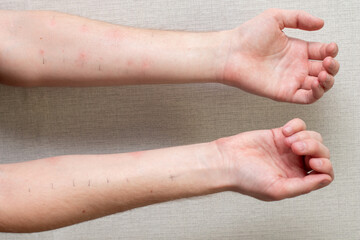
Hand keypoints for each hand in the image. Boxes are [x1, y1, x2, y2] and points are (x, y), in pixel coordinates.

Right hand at [215, 118, 333, 200]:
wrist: (227, 160)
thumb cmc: (246, 179)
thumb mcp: (277, 189)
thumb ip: (304, 186)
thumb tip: (325, 179)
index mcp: (297, 180)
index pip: (324, 173)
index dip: (325, 166)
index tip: (312, 162)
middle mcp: (295, 164)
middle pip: (321, 153)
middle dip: (314, 148)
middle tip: (296, 148)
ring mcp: (288, 148)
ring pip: (313, 137)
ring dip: (305, 136)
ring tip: (288, 140)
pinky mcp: (279, 134)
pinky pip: (299, 125)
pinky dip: (296, 126)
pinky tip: (284, 131)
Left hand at [221, 9, 339, 103]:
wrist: (231, 52)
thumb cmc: (247, 36)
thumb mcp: (276, 18)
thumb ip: (300, 18)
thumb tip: (321, 23)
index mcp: (296, 49)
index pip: (322, 52)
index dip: (331, 50)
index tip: (330, 46)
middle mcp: (295, 65)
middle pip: (324, 70)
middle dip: (333, 66)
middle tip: (328, 60)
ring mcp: (290, 80)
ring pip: (319, 86)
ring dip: (328, 81)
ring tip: (324, 72)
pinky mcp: (284, 93)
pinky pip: (306, 98)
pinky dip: (316, 93)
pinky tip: (317, 83)